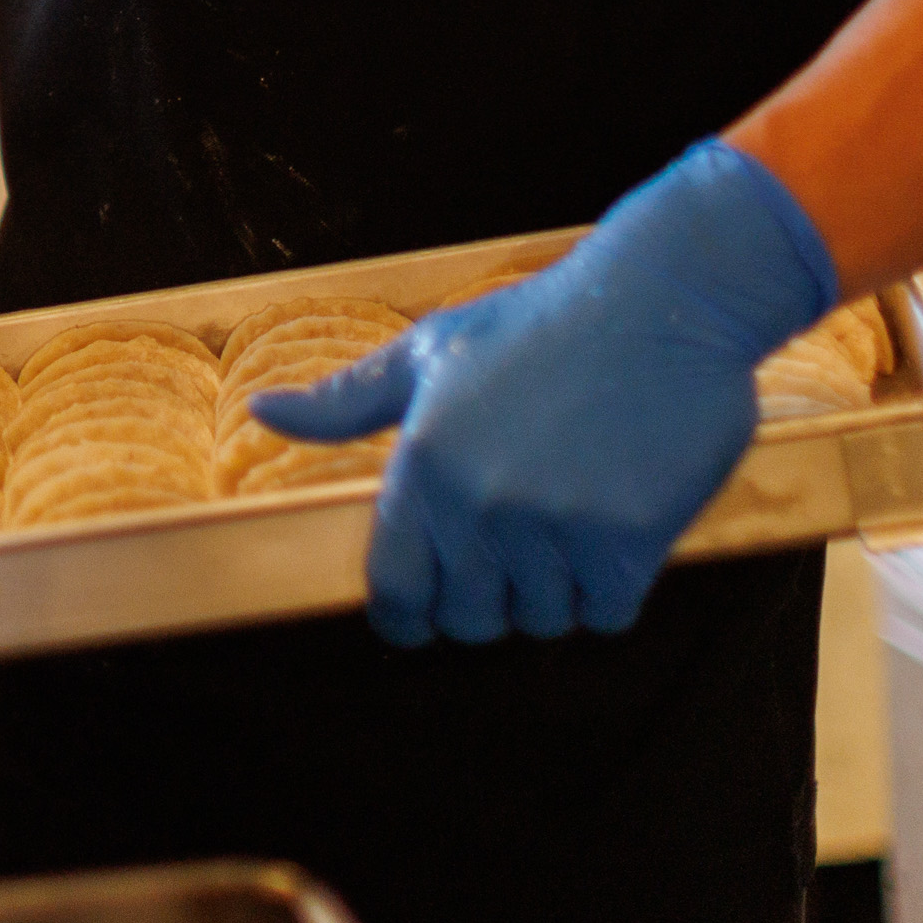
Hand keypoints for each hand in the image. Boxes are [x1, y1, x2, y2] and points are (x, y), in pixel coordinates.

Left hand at [252, 139, 840, 646]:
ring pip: (543, 619)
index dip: (413, 615)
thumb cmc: (538, 326)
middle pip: (472, 621)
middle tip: (525, 535)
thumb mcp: (428, 353)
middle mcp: (479, 503)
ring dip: (560, 587)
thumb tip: (261, 411)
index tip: (436, 607)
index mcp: (422, 465)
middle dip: (495, 595)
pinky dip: (614, 586)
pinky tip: (619, 521)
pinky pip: (606, 613)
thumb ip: (345, 401)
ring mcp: (553, 525)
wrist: (661, 301)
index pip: (395, 595)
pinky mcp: (627, 540)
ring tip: (575, 510)